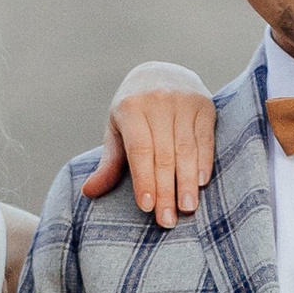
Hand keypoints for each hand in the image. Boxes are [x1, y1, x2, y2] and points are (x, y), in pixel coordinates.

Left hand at [79, 63, 217, 227]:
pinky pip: (205, 139)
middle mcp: (157, 101)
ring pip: (186, 149)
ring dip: (187, 182)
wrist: (162, 72)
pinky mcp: (204, 105)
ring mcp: (183, 101)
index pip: (139, 150)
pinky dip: (204, 162)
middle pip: (163, 154)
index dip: (144, 180)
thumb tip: (89, 192)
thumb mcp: (117, 130)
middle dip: (166, 190)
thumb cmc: (134, 110)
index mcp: (130, 107)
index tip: (147, 207)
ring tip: (187, 209)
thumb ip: (109, 163)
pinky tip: (202, 184)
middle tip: (167, 221)